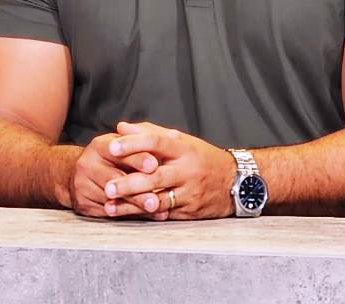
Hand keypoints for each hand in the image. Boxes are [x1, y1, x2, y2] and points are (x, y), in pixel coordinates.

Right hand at [69, 132, 159, 218]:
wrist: (75, 173)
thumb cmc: (110, 158)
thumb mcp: (122, 146)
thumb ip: (142, 144)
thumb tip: (171, 137)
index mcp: (99, 146)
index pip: (119, 151)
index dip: (137, 159)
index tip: (154, 165)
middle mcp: (87, 164)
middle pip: (115, 179)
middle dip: (138, 190)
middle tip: (156, 199)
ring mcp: (82, 185)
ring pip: (112, 199)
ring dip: (136, 206)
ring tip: (155, 209)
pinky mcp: (82, 204)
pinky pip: (107, 212)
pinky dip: (128, 215)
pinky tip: (145, 217)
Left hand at [102, 121, 235, 219]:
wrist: (237, 181)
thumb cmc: (202, 158)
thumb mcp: (182, 141)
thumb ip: (150, 133)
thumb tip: (121, 127)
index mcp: (183, 149)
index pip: (156, 142)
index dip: (133, 144)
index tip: (112, 147)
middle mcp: (187, 170)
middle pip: (155, 176)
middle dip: (129, 183)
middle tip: (107, 186)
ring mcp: (190, 192)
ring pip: (158, 199)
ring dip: (132, 204)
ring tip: (111, 206)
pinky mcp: (191, 211)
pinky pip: (166, 213)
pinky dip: (147, 215)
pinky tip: (130, 216)